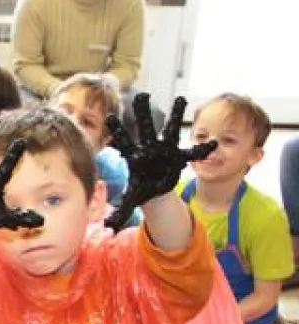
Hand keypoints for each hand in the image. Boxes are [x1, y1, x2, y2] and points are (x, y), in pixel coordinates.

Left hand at [105, 94, 216, 230]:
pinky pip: (193, 152)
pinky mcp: (179, 156)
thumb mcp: (132, 200)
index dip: (118, 131)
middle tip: (142, 95)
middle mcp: (150, 149)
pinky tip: (214, 144)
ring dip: (176, 115)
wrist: (156, 188)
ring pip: (170, 129)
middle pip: (145, 128)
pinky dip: (203, 150)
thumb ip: (121, 212)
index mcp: (134, 157)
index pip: (124, 142)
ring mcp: (165, 150)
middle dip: (143, 113)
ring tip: (180, 99)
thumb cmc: (142, 188)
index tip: (111, 117)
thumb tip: (109, 228)